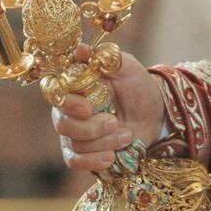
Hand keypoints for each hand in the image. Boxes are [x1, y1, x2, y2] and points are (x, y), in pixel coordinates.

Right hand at [51, 46, 167, 172]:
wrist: (155, 114)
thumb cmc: (138, 86)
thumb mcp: (128, 67)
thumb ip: (106, 58)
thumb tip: (80, 49)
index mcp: (75, 85)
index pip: (56, 93)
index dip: (68, 104)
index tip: (87, 109)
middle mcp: (69, 109)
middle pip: (61, 124)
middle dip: (90, 128)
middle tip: (114, 122)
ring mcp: (75, 132)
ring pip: (74, 144)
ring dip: (102, 143)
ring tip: (126, 135)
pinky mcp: (83, 151)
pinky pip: (75, 161)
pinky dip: (92, 161)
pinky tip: (110, 157)